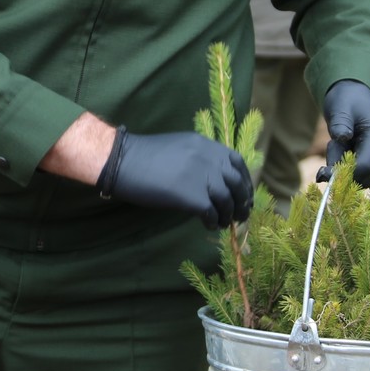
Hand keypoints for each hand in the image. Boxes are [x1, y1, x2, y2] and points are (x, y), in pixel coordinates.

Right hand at [98, 130, 251, 228]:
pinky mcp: (193, 197)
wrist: (125, 161)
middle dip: (243, 201)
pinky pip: (212, 213)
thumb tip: (213, 178)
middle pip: (237, 183)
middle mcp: (209, 159)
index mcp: (206, 145)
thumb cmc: (146, 155)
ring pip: (228, 200)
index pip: (237, 162)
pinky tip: (208, 225)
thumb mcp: (180, 147)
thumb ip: (199, 157)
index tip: (244, 193)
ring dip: (229, 214)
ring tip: (224, 223)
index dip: (244, 179)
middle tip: (241, 214)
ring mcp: (202, 177)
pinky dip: (213, 221)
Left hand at [322, 80, 369, 187]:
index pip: (365, 167)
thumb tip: (341, 137)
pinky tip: (344, 149)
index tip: (322, 172)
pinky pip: (360, 176)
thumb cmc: (347, 101)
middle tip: (332, 146)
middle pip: (364, 177)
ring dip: (344, 167)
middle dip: (342, 170)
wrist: (357, 98)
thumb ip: (340, 124)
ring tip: (339, 144)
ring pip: (360, 179)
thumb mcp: (340, 108)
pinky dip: (347, 167)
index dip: (344, 174)